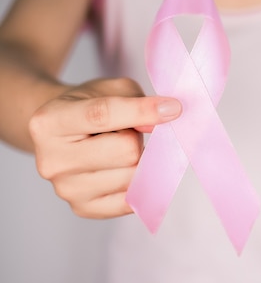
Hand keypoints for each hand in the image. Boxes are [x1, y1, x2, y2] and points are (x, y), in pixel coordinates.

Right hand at [28, 78, 181, 217]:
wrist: (62, 134)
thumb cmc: (89, 107)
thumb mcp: (109, 89)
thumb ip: (136, 100)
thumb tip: (160, 123)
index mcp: (50, 121)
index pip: (103, 115)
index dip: (143, 111)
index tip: (174, 108)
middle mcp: (52, 160)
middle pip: (126, 151)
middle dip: (138, 138)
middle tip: (126, 132)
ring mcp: (66, 189)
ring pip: (133, 176)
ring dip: (139, 161)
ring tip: (119, 150)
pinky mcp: (83, 209)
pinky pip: (132, 200)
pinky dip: (139, 183)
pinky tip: (124, 169)